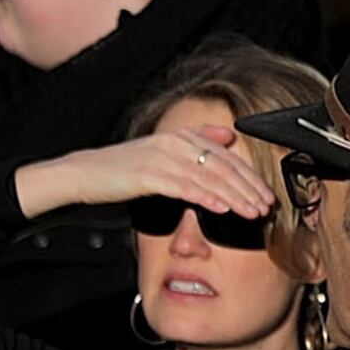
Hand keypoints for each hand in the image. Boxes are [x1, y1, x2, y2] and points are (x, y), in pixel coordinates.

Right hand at [18, 122, 279, 224]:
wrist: (82, 175)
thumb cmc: (123, 172)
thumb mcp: (162, 154)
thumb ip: (195, 144)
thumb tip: (228, 136)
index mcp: (181, 138)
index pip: (226, 158)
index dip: (249, 177)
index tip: (267, 195)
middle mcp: (175, 143)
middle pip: (222, 167)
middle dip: (248, 188)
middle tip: (267, 206)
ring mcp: (161, 158)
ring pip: (208, 178)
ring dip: (234, 197)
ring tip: (252, 212)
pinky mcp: (147, 175)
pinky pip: (183, 187)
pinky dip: (206, 198)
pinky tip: (222, 210)